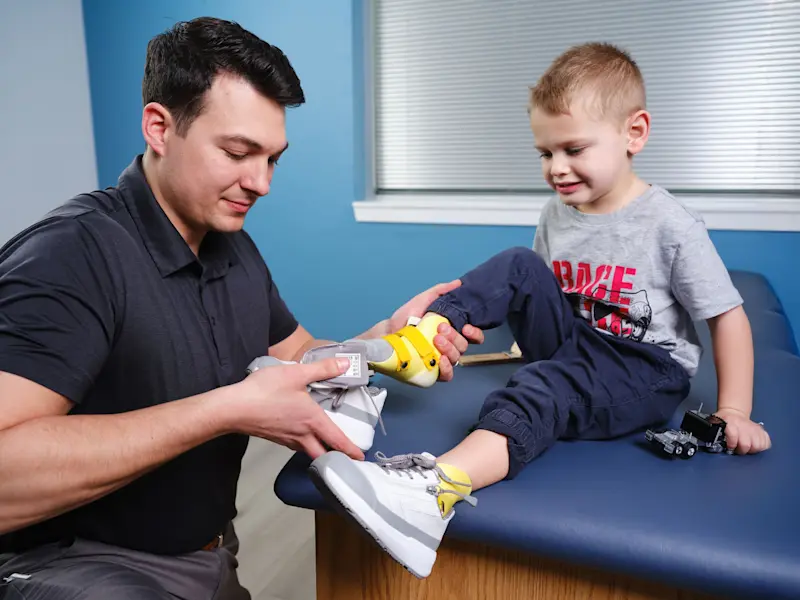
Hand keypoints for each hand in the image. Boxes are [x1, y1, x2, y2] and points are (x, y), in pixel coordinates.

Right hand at [233, 357, 363, 460]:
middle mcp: (301, 434)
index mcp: (312, 420)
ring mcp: (287, 439)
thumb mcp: (296, 373)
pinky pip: (295, 446)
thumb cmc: (264, 391)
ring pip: (308, 451)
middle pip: (323, 454)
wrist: (233, 408)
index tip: (361, 458)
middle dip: (335, 458)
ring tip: (327, 446)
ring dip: (319, 452)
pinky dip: (304, 445)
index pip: (336, 440)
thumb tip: (344, 365)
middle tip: (345, 457)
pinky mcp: (275, 437)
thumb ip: (322, 369)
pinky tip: (302, 434)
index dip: (350, 450)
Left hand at [387, 280, 484, 381]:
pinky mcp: (432, 371)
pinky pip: (447, 375)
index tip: (466, 327)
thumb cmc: (406, 317)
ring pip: (456, 358)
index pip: (473, 336)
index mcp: (452, 331)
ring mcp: (441, 359)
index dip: (475, 333)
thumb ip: (441, 291)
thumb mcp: (423, 300)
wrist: (388, 331)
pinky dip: (447, 368)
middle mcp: (449, 346)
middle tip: (440, 328)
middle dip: (454, 336)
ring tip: (436, 339)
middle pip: (464, 345)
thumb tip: (458, 283)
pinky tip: (441, 359)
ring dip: (450, 349)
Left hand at [715, 407, 770, 454]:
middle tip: (738, 449)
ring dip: (753, 449)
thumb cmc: (723, 422)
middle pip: (746, 444)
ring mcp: (754, 428)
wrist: (733, 412)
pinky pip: (766, 442)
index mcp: (730, 423)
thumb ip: (712, 432)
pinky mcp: (761, 431)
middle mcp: (743, 426)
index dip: (731, 444)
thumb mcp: (714, 424)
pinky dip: (762, 446)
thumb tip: (709, 442)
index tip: (730, 447)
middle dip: (742, 450)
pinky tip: (756, 444)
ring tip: (747, 447)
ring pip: (758, 445)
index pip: (733, 435)